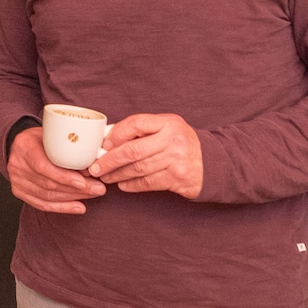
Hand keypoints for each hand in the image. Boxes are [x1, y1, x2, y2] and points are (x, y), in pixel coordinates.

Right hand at [7, 127, 103, 213]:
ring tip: (93, 195)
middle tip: (98, 188)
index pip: (42, 166)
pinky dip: (63, 207)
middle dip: (76, 189)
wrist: (22, 145)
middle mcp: (17, 164)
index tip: (83, 182)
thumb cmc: (41, 139)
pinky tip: (79, 207)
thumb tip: (94, 163)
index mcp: (24, 146)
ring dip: (73, 198)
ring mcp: (16, 180)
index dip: (63, 177)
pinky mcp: (19, 191)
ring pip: (47, 196)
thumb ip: (69, 147)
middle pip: (48, 183)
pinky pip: (42, 204)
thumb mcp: (53, 134)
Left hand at [89, 113, 203, 197]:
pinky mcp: (178, 178)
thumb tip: (107, 138)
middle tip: (95, 168)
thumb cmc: (181, 143)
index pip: (136, 123)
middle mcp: (174, 139)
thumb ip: (142, 130)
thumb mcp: (167, 128)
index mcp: (168, 122)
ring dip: (117, 174)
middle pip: (133, 150)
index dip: (116, 134)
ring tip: (105, 177)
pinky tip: (122, 185)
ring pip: (138, 168)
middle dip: (110, 160)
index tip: (103, 145)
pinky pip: (148, 182)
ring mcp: (177, 160)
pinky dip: (132, 185)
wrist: (212, 163)